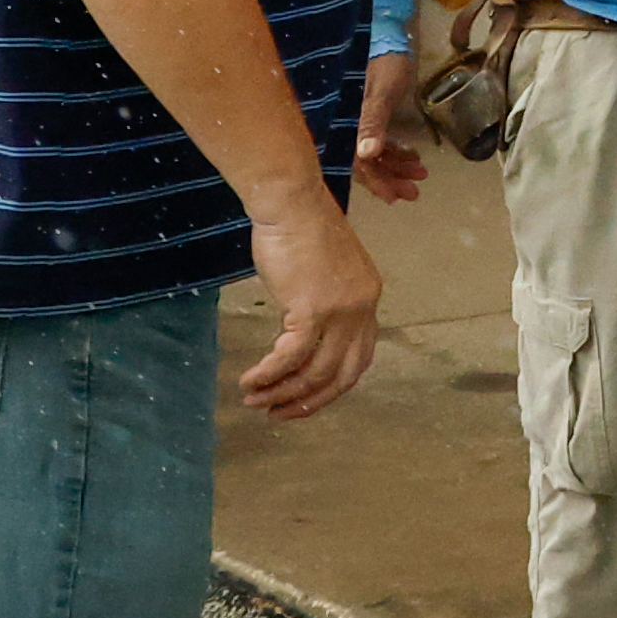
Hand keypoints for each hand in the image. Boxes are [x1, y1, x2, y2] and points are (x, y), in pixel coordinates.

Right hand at [236, 194, 383, 418]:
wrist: (291, 203)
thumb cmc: (299, 230)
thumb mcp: (323, 272)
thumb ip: (324, 304)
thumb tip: (302, 336)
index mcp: (368, 298)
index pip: (359, 357)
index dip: (333, 386)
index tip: (305, 400)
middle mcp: (362, 307)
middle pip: (342, 374)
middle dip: (309, 401)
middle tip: (278, 414)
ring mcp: (340, 310)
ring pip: (314, 371)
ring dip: (281, 392)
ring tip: (254, 400)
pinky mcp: (312, 309)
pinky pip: (289, 357)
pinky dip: (268, 375)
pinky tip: (249, 381)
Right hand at [353, 51, 429, 202]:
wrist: (387, 36)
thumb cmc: (383, 64)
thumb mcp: (380, 93)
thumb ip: (372, 123)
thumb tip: (366, 155)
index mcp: (345, 125)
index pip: (357, 163)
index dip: (375, 182)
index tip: (394, 198)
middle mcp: (347, 128)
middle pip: (366, 163)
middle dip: (390, 178)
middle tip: (414, 192)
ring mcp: (357, 122)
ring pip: (375, 154)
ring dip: (396, 166)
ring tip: (421, 175)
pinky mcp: (369, 116)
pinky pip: (379, 141)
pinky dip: (395, 151)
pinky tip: (413, 157)